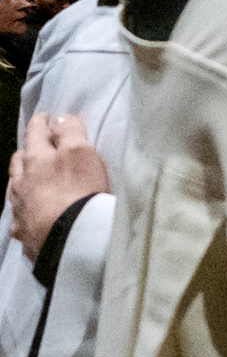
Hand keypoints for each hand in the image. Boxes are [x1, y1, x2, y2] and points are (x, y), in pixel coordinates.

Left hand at [9, 113, 109, 257]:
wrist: (69, 240)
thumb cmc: (78, 191)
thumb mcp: (82, 152)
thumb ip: (70, 132)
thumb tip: (59, 118)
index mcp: (35, 159)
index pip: (35, 132)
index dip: (42, 122)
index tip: (47, 117)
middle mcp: (21, 182)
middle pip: (19, 160)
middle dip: (28, 151)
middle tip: (40, 149)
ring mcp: (19, 208)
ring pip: (14, 188)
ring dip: (22, 180)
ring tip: (32, 180)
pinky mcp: (23, 232)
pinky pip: (20, 216)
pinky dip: (25, 210)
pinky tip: (31, 214)